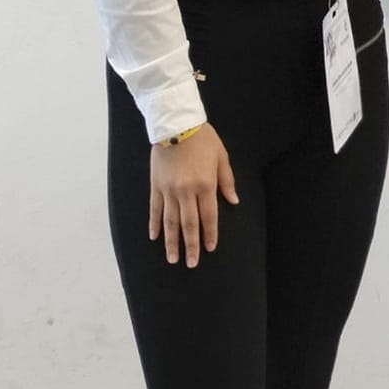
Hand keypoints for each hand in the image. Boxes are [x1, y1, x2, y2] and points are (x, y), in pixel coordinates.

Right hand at [149, 125, 238, 267]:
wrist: (176, 125)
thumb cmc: (203, 139)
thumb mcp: (221, 157)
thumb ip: (226, 181)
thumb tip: (233, 201)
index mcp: (205, 185)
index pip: (208, 216)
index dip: (209, 234)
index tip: (210, 248)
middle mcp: (186, 191)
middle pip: (189, 224)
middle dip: (190, 246)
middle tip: (191, 263)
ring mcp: (168, 190)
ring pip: (170, 221)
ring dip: (172, 241)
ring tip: (172, 258)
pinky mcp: (155, 186)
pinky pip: (155, 209)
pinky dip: (155, 224)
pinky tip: (155, 237)